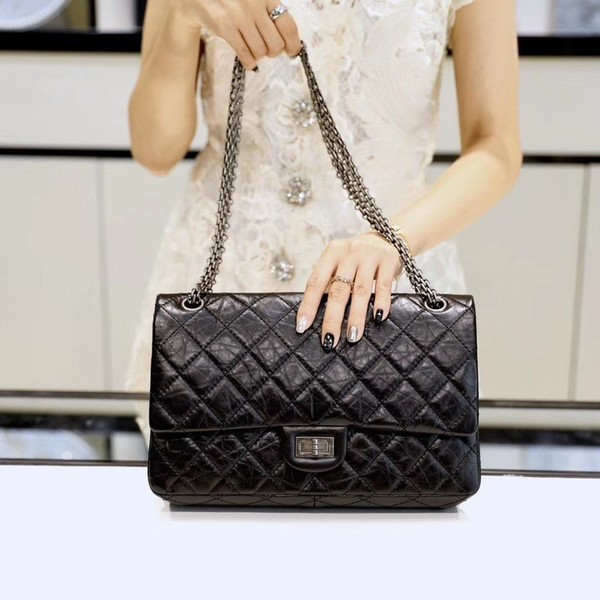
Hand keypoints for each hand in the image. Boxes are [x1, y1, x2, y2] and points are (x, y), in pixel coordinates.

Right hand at [173, 0, 301, 68]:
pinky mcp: (224, 26)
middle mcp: (254, 3)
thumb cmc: (233, 1)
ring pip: (261, 52)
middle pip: (276, 44)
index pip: (288, 25)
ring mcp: (239, 15)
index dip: (293, 44)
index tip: (292, 52)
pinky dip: (250, 62)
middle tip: (267, 49)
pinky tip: (248, 59)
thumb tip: (289, 43)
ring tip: (252, 49)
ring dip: (259, 56)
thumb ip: (271, 12)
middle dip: (273, 52)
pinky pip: (246, 55)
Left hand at [295, 231, 403, 350]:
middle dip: (332, 318)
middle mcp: (348, 253)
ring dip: (356, 316)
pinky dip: (381, 302)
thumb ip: (330, 283)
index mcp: (331, 254)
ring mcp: (369, 255)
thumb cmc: (355, 259)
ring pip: (360, 291)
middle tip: (329, 340)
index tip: (302, 327)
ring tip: (353, 337)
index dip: (308, 305)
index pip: (315, 282)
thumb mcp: (339, 264)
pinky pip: (384, 285)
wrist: (386, 236)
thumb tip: (314, 318)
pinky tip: (378, 317)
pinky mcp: (389, 259)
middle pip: (338, 290)